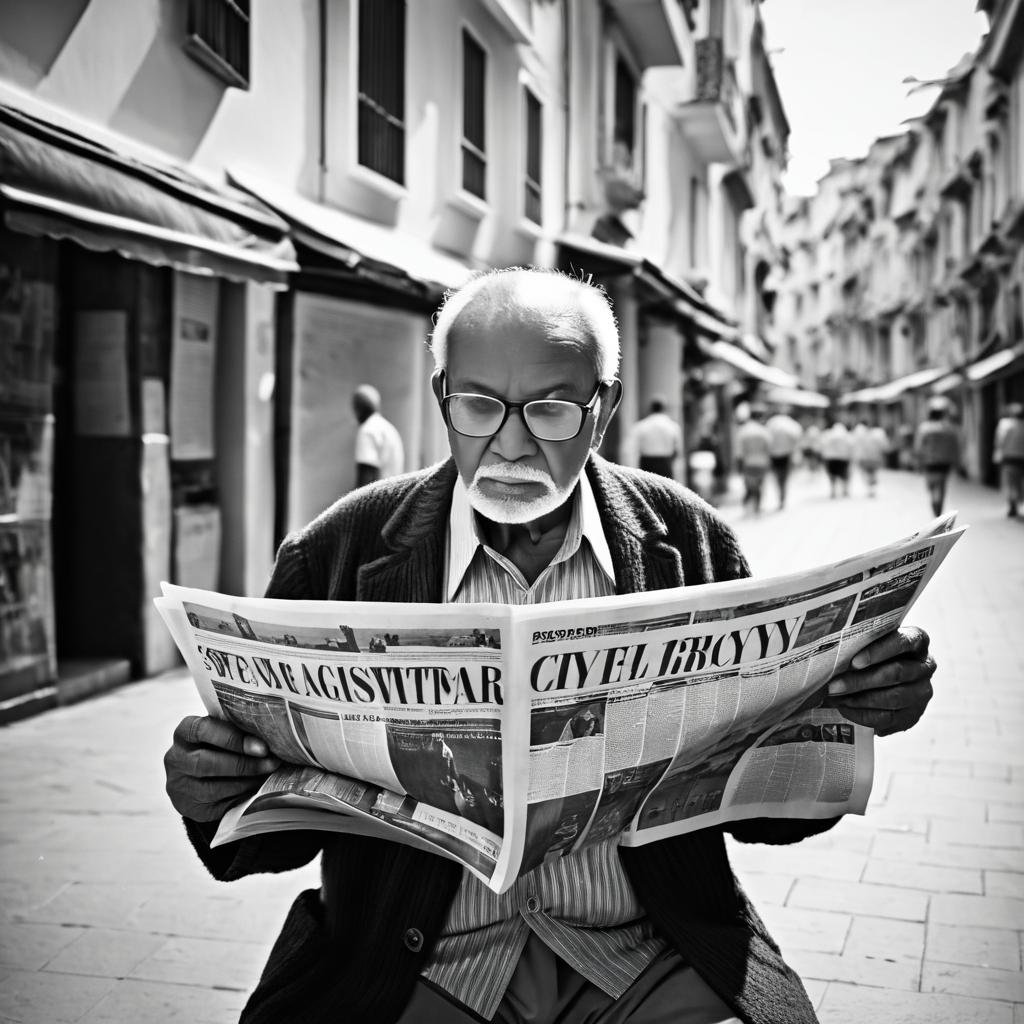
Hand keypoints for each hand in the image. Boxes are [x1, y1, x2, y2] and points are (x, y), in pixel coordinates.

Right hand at [164, 715, 280, 821]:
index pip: (204, 730)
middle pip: (207, 762)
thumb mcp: (221, 731)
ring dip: (245, 782)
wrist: (198, 775)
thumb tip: (271, 735)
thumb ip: (237, 729)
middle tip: (270, 763)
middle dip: (243, 764)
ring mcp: (179, 785)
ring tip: (268, 776)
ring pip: (212, 788)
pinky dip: (240, 797)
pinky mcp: (189, 807)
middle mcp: (176, 758)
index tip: (262, 747)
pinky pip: (217, 805)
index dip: (233, 738)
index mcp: (184, 732)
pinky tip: (256, 789)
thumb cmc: (216, 745)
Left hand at [824, 627, 935, 735]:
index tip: (854, 662)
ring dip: (860, 700)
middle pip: (896, 673)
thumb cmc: (868, 652)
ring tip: (836, 699)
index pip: (904, 642)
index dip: (879, 651)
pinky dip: (864, 715)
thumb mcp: (867, 641)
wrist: (878, 680)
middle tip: (833, 686)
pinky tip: (845, 709)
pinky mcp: (914, 714)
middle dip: (861, 681)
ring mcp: (923, 691)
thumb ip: (857, 640)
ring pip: (893, 698)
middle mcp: (926, 665)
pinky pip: (889, 717)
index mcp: (917, 640)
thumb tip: (828, 649)